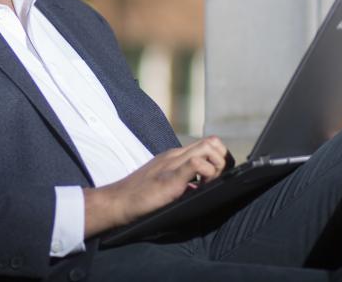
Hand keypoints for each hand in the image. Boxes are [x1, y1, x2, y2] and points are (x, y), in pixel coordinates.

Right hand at [83, 136, 230, 237]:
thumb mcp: (167, 183)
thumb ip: (183, 180)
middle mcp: (176, 154)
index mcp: (175, 155)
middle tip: (214, 180)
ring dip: (216, 166)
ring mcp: (173, 163)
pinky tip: (200, 187)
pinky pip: (196, 164)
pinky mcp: (171, 177)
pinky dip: (206, 174)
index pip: (207, 144)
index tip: (215, 178)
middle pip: (212, 141)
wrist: (119, 200)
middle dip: (222, 160)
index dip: (219, 158)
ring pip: (208, 147)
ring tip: (208, 184)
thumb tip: (201, 186)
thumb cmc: (141, 195)